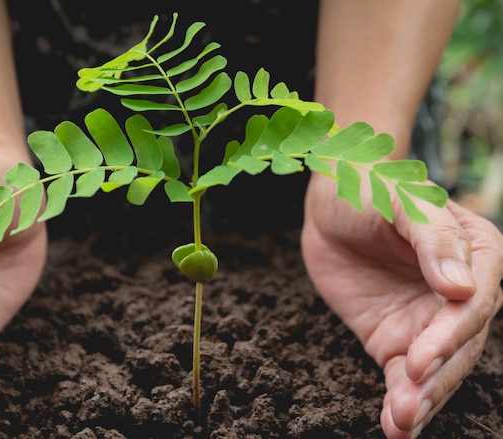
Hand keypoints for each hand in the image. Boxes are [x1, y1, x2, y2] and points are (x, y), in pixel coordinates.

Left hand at [301, 174, 502, 437]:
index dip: (449, 336)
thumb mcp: (401, 200)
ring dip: (421, 400)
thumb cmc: (371, 189)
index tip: (420, 359)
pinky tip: (395, 424)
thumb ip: (433, 239)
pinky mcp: (395, 337)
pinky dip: (400, 399)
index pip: (472, 305)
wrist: (332, 204)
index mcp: (477, 255)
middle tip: (408, 407)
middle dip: (436, 380)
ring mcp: (428, 320)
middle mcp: (459, 294)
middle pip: (458, 346)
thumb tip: (461, 289)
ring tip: (400, 424)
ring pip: (436, 369)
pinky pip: (403, 375)